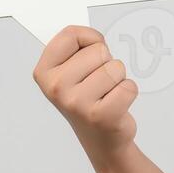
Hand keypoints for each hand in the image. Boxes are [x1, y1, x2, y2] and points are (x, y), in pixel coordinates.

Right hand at [31, 25, 138, 164]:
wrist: (101, 138)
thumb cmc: (87, 99)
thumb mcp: (70, 70)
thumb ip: (77, 47)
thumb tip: (91, 35)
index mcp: (45, 71)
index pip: (71, 34)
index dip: (90, 39)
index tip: (89, 53)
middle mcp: (56, 87)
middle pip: (99, 51)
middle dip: (105, 63)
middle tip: (98, 83)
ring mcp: (77, 103)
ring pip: (116, 68)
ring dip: (118, 79)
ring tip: (106, 93)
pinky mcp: (101, 115)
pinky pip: (128, 86)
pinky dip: (128, 92)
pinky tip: (115, 104)